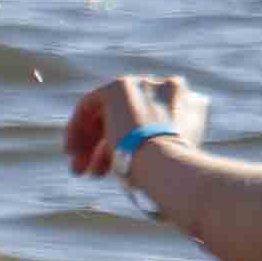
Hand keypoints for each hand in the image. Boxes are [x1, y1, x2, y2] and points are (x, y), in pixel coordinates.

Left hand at [59, 72, 205, 177]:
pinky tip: (73, 151)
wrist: (168, 165)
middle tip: (92, 173)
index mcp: (188, 105)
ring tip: (79, 170)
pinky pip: (90, 104)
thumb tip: (141, 167)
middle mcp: (169, 88)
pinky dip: (79, 127)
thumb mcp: (169, 164)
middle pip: (127, 117)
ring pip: (108, 114)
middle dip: (107, 146)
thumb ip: (157, 151)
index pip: (150, 122)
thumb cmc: (170, 175)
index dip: (130, 144)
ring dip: (91, 143)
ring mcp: (145, 85)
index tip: (115, 168)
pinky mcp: (120, 87)